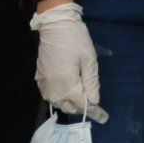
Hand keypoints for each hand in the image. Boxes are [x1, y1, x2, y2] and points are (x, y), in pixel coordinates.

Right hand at [30, 1, 107, 122]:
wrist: (55, 24)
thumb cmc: (76, 39)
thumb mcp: (89, 59)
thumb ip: (91, 82)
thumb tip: (94, 101)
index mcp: (67, 83)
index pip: (82, 104)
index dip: (94, 112)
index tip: (104, 118)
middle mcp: (53, 88)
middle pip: (68, 106)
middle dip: (81, 107)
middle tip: (93, 100)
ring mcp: (44, 83)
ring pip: (58, 103)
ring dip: (70, 103)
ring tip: (81, 94)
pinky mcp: (39, 78)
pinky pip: (49, 95)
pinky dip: (59, 97)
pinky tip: (67, 90)